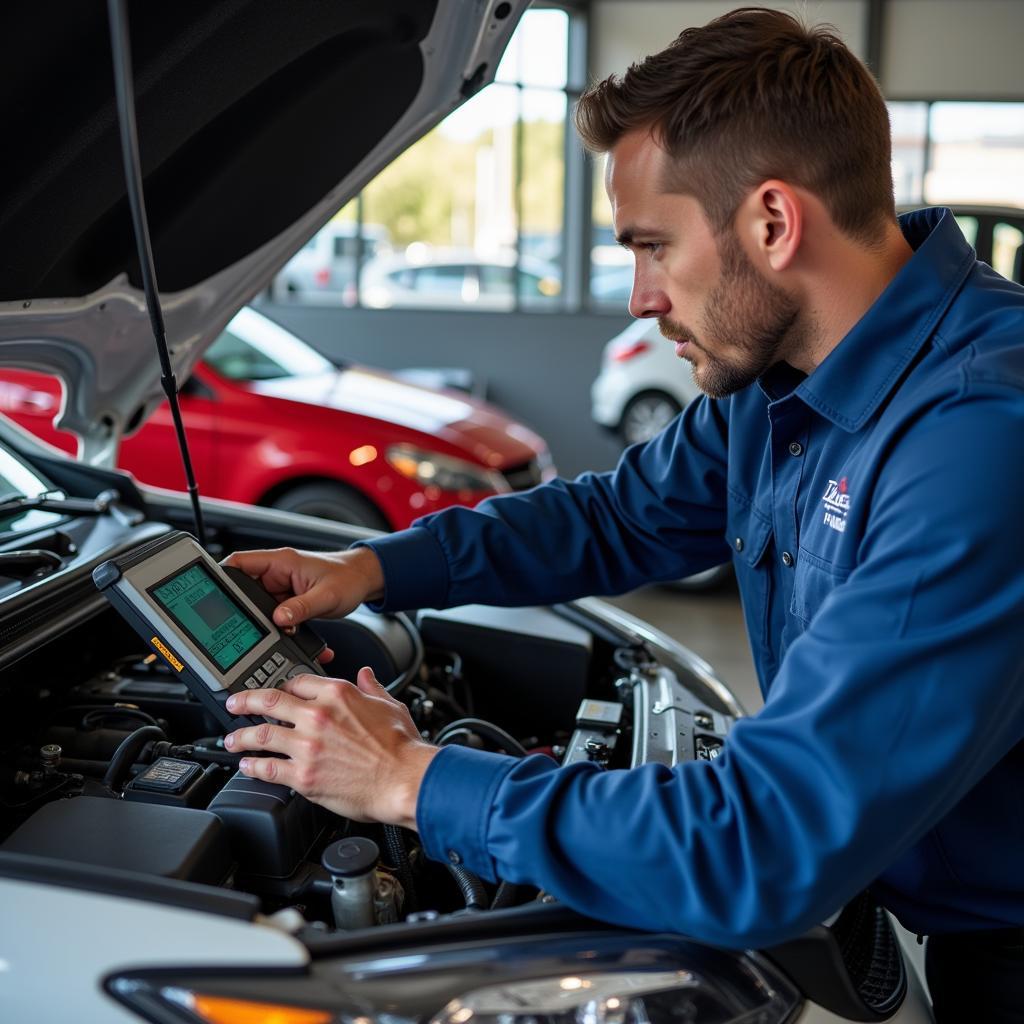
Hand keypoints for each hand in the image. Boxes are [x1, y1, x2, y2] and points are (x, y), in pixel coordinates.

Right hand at [222, 546, 384, 631]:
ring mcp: (281, 588)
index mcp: (281, 561)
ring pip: (258, 607)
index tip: (212, 595)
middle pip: (245, 590)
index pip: (239, 563)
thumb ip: (302, 607)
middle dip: (246, 610)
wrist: (364, 582)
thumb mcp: (326, 595)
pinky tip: (290, 633)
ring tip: (280, 630)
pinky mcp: (288, 602)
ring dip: (265, 621)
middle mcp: (277, 573)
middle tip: (251, 626)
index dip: (221, 577)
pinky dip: (279, 626)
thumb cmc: (348, 578)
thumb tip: (279, 618)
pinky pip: (274, 615)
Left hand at [222, 667, 437, 826]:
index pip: (298, 682)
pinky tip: (247, 766)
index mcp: (337, 694)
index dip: (283, 686)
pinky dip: (252, 766)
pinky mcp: (303, 776)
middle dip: (244, 702)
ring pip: (260, 735)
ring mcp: (307, 746)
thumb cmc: (401, 746)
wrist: (404, 780)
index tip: (276, 692)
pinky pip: (267, 769)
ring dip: (240, 736)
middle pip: (268, 702)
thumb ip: (372, 687)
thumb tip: (366, 675)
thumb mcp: (390, 705)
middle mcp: (318, 716)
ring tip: (231, 739)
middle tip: (234, 704)